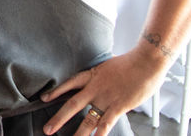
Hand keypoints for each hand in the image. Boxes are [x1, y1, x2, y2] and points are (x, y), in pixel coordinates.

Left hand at [40, 47, 167, 135]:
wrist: (146, 62)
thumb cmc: (132, 62)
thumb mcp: (110, 65)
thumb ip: (103, 75)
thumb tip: (103, 78)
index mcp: (92, 75)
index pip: (69, 83)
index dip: (56, 92)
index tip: (44, 98)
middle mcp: (95, 88)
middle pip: (72, 104)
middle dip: (58, 118)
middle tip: (47, 129)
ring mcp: (105, 99)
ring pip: (87, 119)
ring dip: (77, 133)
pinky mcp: (118, 107)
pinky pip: (105, 124)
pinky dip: (99, 134)